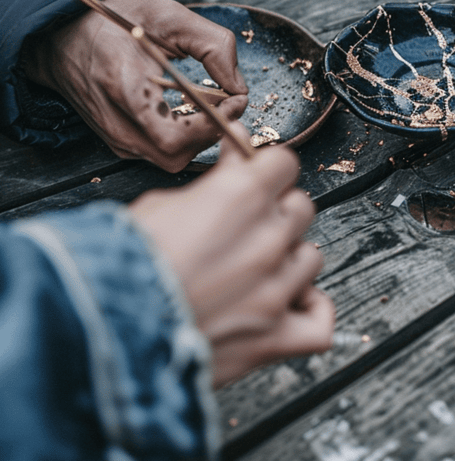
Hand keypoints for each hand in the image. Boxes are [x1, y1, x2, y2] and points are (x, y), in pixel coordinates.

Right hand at [23, 0, 248, 172]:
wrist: (63, 36)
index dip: (213, 124)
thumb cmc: (115, 24)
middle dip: (212, 133)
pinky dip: (185, 138)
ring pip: (172, 158)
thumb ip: (213, 47)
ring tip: (211, 105)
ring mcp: (117, 138)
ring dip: (201, 136)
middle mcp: (118, 123)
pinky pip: (161, 153)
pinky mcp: (119, 143)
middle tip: (229, 105)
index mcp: (125, 89)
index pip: (175, 135)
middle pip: (176, 154)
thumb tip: (239, 88)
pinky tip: (189, 112)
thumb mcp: (170, 18)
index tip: (235, 100)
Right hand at [129, 125, 334, 387]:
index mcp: (239, 198)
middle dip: (276, 213)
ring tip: (255, 272)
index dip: (267, 169)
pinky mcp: (273, 339)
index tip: (255, 178)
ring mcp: (275, 291)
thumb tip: (237, 156)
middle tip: (245, 228)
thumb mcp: (157, 205)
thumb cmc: (115, 267)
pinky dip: (310, 313)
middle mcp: (266, 240)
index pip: (285, 163)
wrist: (94, 332)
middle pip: (301, 209)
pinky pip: (320, 323)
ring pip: (312, 258)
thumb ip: (212, 183)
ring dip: (289, 261)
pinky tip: (290, 306)